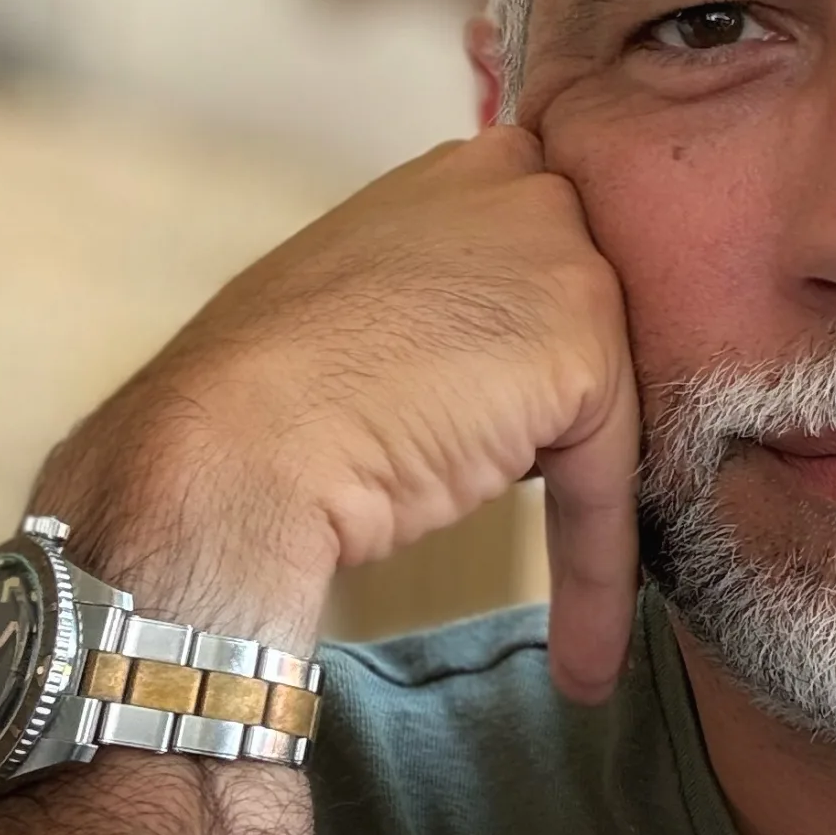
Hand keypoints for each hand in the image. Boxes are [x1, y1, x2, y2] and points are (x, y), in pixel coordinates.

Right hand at [34, 127, 642, 700]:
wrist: (226, 447)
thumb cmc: (265, 399)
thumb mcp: (368, 306)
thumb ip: (447, 304)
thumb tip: (501, 374)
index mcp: (465, 170)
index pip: (558, 256)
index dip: (555, 356)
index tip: (547, 440)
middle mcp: (522, 186)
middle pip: (601, 323)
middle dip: (588, 422)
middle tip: (560, 522)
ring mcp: (559, 254)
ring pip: (608, 404)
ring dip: (592, 511)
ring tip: (576, 621)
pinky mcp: (582, 341)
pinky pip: (609, 473)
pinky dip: (596, 571)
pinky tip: (583, 664)